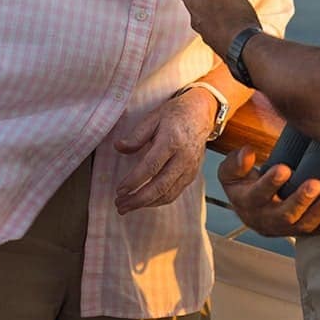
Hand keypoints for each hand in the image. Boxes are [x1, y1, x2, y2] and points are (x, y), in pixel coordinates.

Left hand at [114, 87, 213, 213]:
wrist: (201, 113)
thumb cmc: (175, 114)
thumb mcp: (153, 118)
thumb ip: (136, 135)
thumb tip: (118, 147)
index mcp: (172, 141)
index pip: (151, 166)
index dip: (134, 180)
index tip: (119, 190)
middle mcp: (183, 157)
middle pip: (160, 186)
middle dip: (138, 199)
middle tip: (120, 205)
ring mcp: (190, 168)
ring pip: (168, 194)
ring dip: (147, 204)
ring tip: (128, 206)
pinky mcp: (192, 174)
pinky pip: (175, 193)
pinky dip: (159, 201)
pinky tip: (145, 201)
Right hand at [219, 146, 319, 236]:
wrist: (246, 208)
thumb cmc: (241, 184)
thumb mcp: (230, 172)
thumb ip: (236, 162)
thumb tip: (247, 152)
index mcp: (246, 202)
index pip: (257, 194)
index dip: (270, 183)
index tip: (284, 168)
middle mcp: (264, 219)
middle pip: (283, 214)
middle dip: (301, 200)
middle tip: (316, 184)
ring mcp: (281, 228)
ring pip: (301, 225)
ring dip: (318, 213)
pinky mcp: (295, 231)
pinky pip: (311, 231)